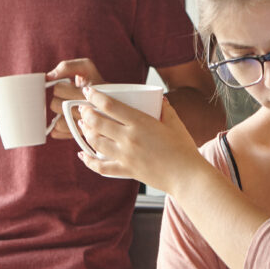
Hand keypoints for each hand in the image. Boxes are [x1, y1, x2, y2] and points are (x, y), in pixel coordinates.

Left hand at [46, 59, 105, 139]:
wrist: (113, 101)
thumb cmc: (95, 82)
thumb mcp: (86, 68)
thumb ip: (67, 66)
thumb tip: (49, 76)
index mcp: (90, 94)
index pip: (58, 89)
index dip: (61, 86)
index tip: (69, 86)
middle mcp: (90, 112)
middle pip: (55, 105)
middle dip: (59, 99)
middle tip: (69, 97)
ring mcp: (86, 127)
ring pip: (57, 121)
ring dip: (59, 114)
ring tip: (69, 108)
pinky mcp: (80, 135)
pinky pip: (58, 132)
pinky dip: (59, 127)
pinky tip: (68, 119)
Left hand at [75, 85, 205, 192]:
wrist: (187, 176)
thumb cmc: (184, 150)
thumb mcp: (176, 124)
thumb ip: (166, 110)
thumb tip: (160, 100)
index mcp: (141, 123)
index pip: (110, 105)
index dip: (95, 97)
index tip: (88, 92)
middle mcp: (129, 138)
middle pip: (98, 123)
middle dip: (86, 114)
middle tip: (83, 109)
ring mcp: (126, 156)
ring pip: (96, 142)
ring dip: (86, 132)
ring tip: (83, 126)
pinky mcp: (126, 171)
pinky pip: (101, 167)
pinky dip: (89, 161)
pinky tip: (82, 155)